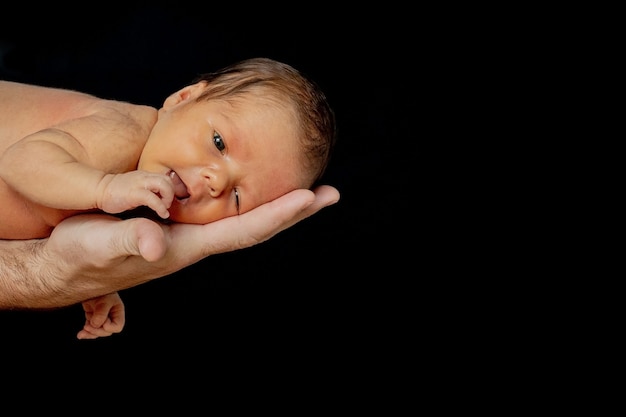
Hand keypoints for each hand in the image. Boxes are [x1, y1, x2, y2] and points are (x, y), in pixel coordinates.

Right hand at [36, 185, 338, 307]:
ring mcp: (189, 235)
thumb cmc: (81, 256)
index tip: (312, 197)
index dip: (279, 213)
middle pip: (257, 226)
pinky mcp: (174, 226)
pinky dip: (247, 202)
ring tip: (307, 193)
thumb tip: (153, 244)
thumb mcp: (101, 245)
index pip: (245, 230)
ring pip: (244, 220)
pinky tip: (252, 193)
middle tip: (330, 194)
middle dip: (294, 211)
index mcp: (188, 246)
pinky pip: (221, 213)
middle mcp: (197, 242)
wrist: (65, 266)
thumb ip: (129, 242)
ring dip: (277, 206)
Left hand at [76, 292, 125, 339]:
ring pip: (98, 332)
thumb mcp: (103, 300)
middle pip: (107, 331)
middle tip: (87, 326)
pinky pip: (91, 329)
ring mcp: (102, 318)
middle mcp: (111, 317)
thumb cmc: (101, 290)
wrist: (90, 285)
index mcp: (117, 312)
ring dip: (90, 333)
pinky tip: (80, 334)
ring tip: (82, 332)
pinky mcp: (93, 318)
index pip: (117, 326)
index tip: (102, 321)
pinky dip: (86, 332)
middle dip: (97, 331)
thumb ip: (101, 313)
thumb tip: (95, 325)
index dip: (109, 327)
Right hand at [98, 171, 173, 218]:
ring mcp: (139, 184)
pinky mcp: (134, 194)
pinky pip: (153, 199)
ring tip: (164, 208)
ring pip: (164, 185)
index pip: (166, 177)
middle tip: (167, 205)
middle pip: (168, 180)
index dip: (172, 189)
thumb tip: (162, 200)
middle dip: (172, 193)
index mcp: (146, 175)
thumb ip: (149, 190)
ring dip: (168, 198)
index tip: (168, 201)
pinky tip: (161, 214)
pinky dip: (161, 207)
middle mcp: (144, 177)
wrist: (99, 190)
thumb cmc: (117, 192)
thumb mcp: (137, 188)